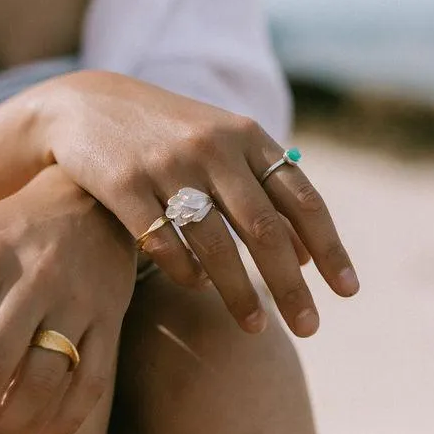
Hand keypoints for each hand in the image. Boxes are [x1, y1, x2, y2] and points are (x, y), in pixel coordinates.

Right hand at [36, 70, 358, 337]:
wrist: (86, 104)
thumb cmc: (169, 134)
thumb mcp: (223, 145)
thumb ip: (264, 190)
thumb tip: (305, 256)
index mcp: (247, 137)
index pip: (301, 199)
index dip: (328, 247)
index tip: (347, 292)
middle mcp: (213, 147)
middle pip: (264, 228)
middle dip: (290, 285)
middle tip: (310, 329)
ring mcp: (166, 165)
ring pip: (215, 243)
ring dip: (240, 292)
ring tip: (256, 328)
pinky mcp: (123, 184)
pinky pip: (162, 243)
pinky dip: (186, 272)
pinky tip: (198, 289)